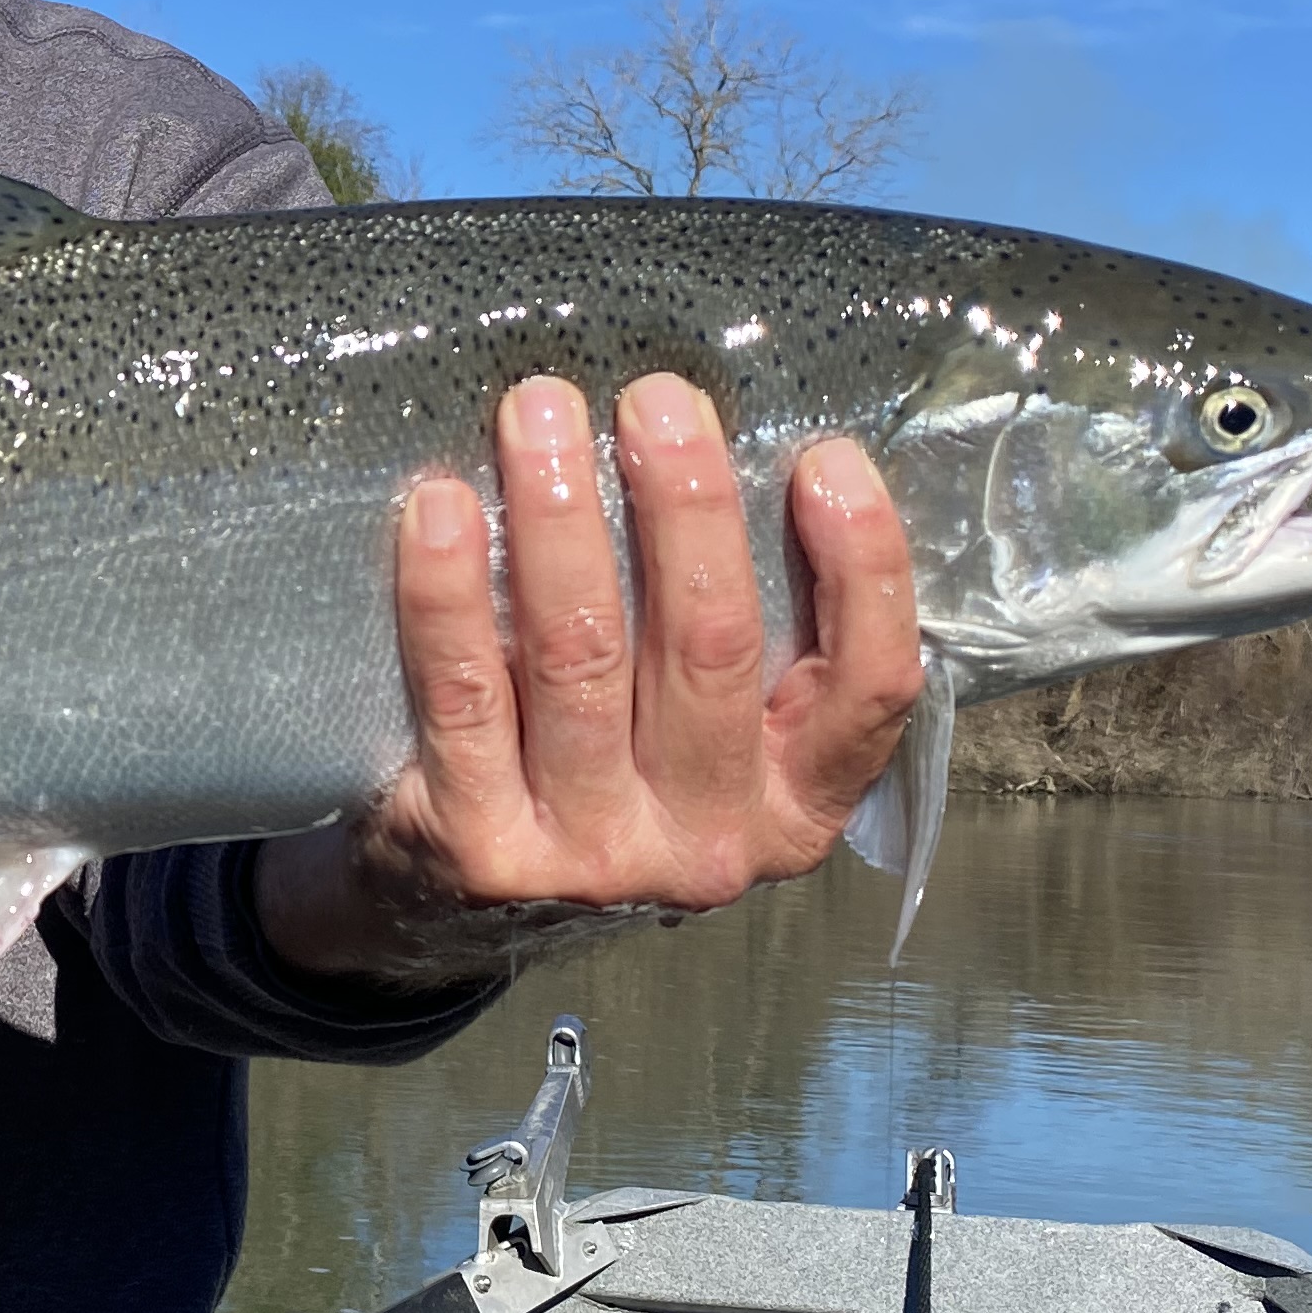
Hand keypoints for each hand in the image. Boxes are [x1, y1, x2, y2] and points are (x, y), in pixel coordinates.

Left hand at [255, 372, 921, 986]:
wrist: (459, 915)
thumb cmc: (604, 774)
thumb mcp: (709, 738)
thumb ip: (742, 633)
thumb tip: (742, 447)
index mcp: (797, 804)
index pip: (870, 686)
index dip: (864, 568)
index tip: (826, 458)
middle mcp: (709, 842)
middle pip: (711, 645)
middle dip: (687, 503)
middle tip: (653, 397)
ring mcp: (593, 855)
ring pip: (584, 655)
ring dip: (561, 517)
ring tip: (540, 412)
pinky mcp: (481, 849)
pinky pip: (466, 695)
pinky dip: (449, 593)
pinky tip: (442, 507)